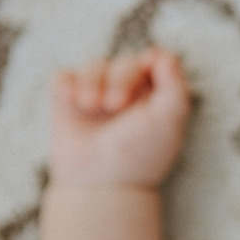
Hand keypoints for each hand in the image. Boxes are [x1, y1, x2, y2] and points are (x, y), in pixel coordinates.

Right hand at [49, 48, 190, 187]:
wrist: (101, 184)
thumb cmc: (140, 154)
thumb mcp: (168, 121)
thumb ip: (175, 86)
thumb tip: (165, 55)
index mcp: (155, 95)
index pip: (154, 60)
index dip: (151, 61)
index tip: (148, 70)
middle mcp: (126, 92)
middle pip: (124, 61)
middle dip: (119, 77)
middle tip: (114, 105)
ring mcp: (96, 96)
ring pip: (93, 65)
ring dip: (92, 80)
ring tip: (91, 105)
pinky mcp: (68, 103)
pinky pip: (64, 76)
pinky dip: (66, 83)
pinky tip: (72, 100)